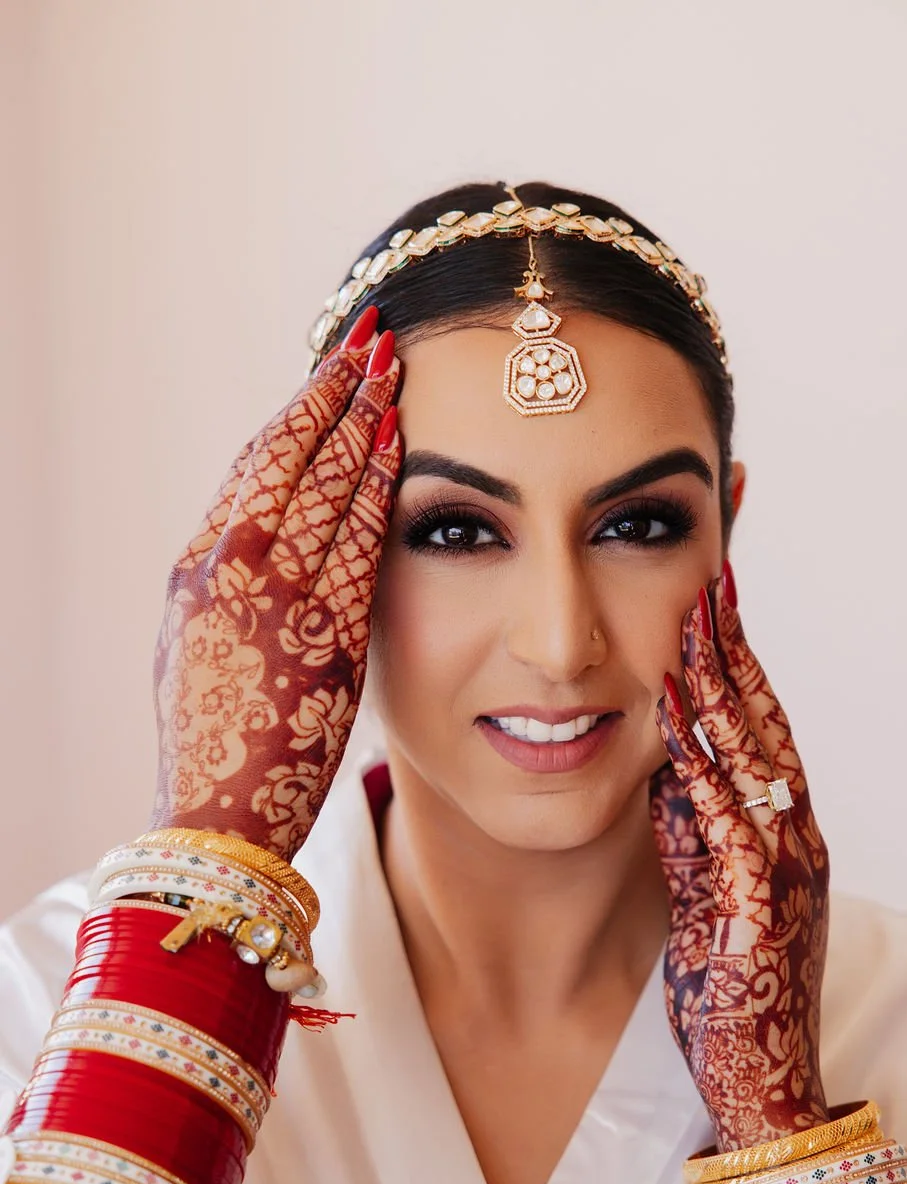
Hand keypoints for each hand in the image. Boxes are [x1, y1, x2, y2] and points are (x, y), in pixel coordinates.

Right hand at [151, 314, 400, 858]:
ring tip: (393, 366)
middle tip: (372, 336)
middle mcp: (227, 569)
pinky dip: (371, 485)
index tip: (330, 368)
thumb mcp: (215, 652)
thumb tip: (278, 550)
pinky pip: (348, 540)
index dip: (296, 410)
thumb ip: (245, 595)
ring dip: (357, 419)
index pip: (254, 466)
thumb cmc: (221, 745)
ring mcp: (270, 596)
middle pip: (285, 455)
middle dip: (331, 390)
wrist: (215, 819)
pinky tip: (400, 445)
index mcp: (201, 570)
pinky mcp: (316, 630)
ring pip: (316, 483)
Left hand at [649, 563, 829, 1150]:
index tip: (713, 605)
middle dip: (736, 649)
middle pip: (766, 724)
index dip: (739, 665)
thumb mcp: (706, 895)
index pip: (765, 731)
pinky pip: (727, 817)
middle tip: (712, 575)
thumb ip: (692, 833)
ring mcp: (782, 871)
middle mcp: (794, 841)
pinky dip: (703, 758)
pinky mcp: (754, 906)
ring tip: (695, 617)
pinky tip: (675, 712)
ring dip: (722, 683)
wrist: (765, 1085)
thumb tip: (665, 770)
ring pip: (755, 756)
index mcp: (785, 836)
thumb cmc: (731, 992)